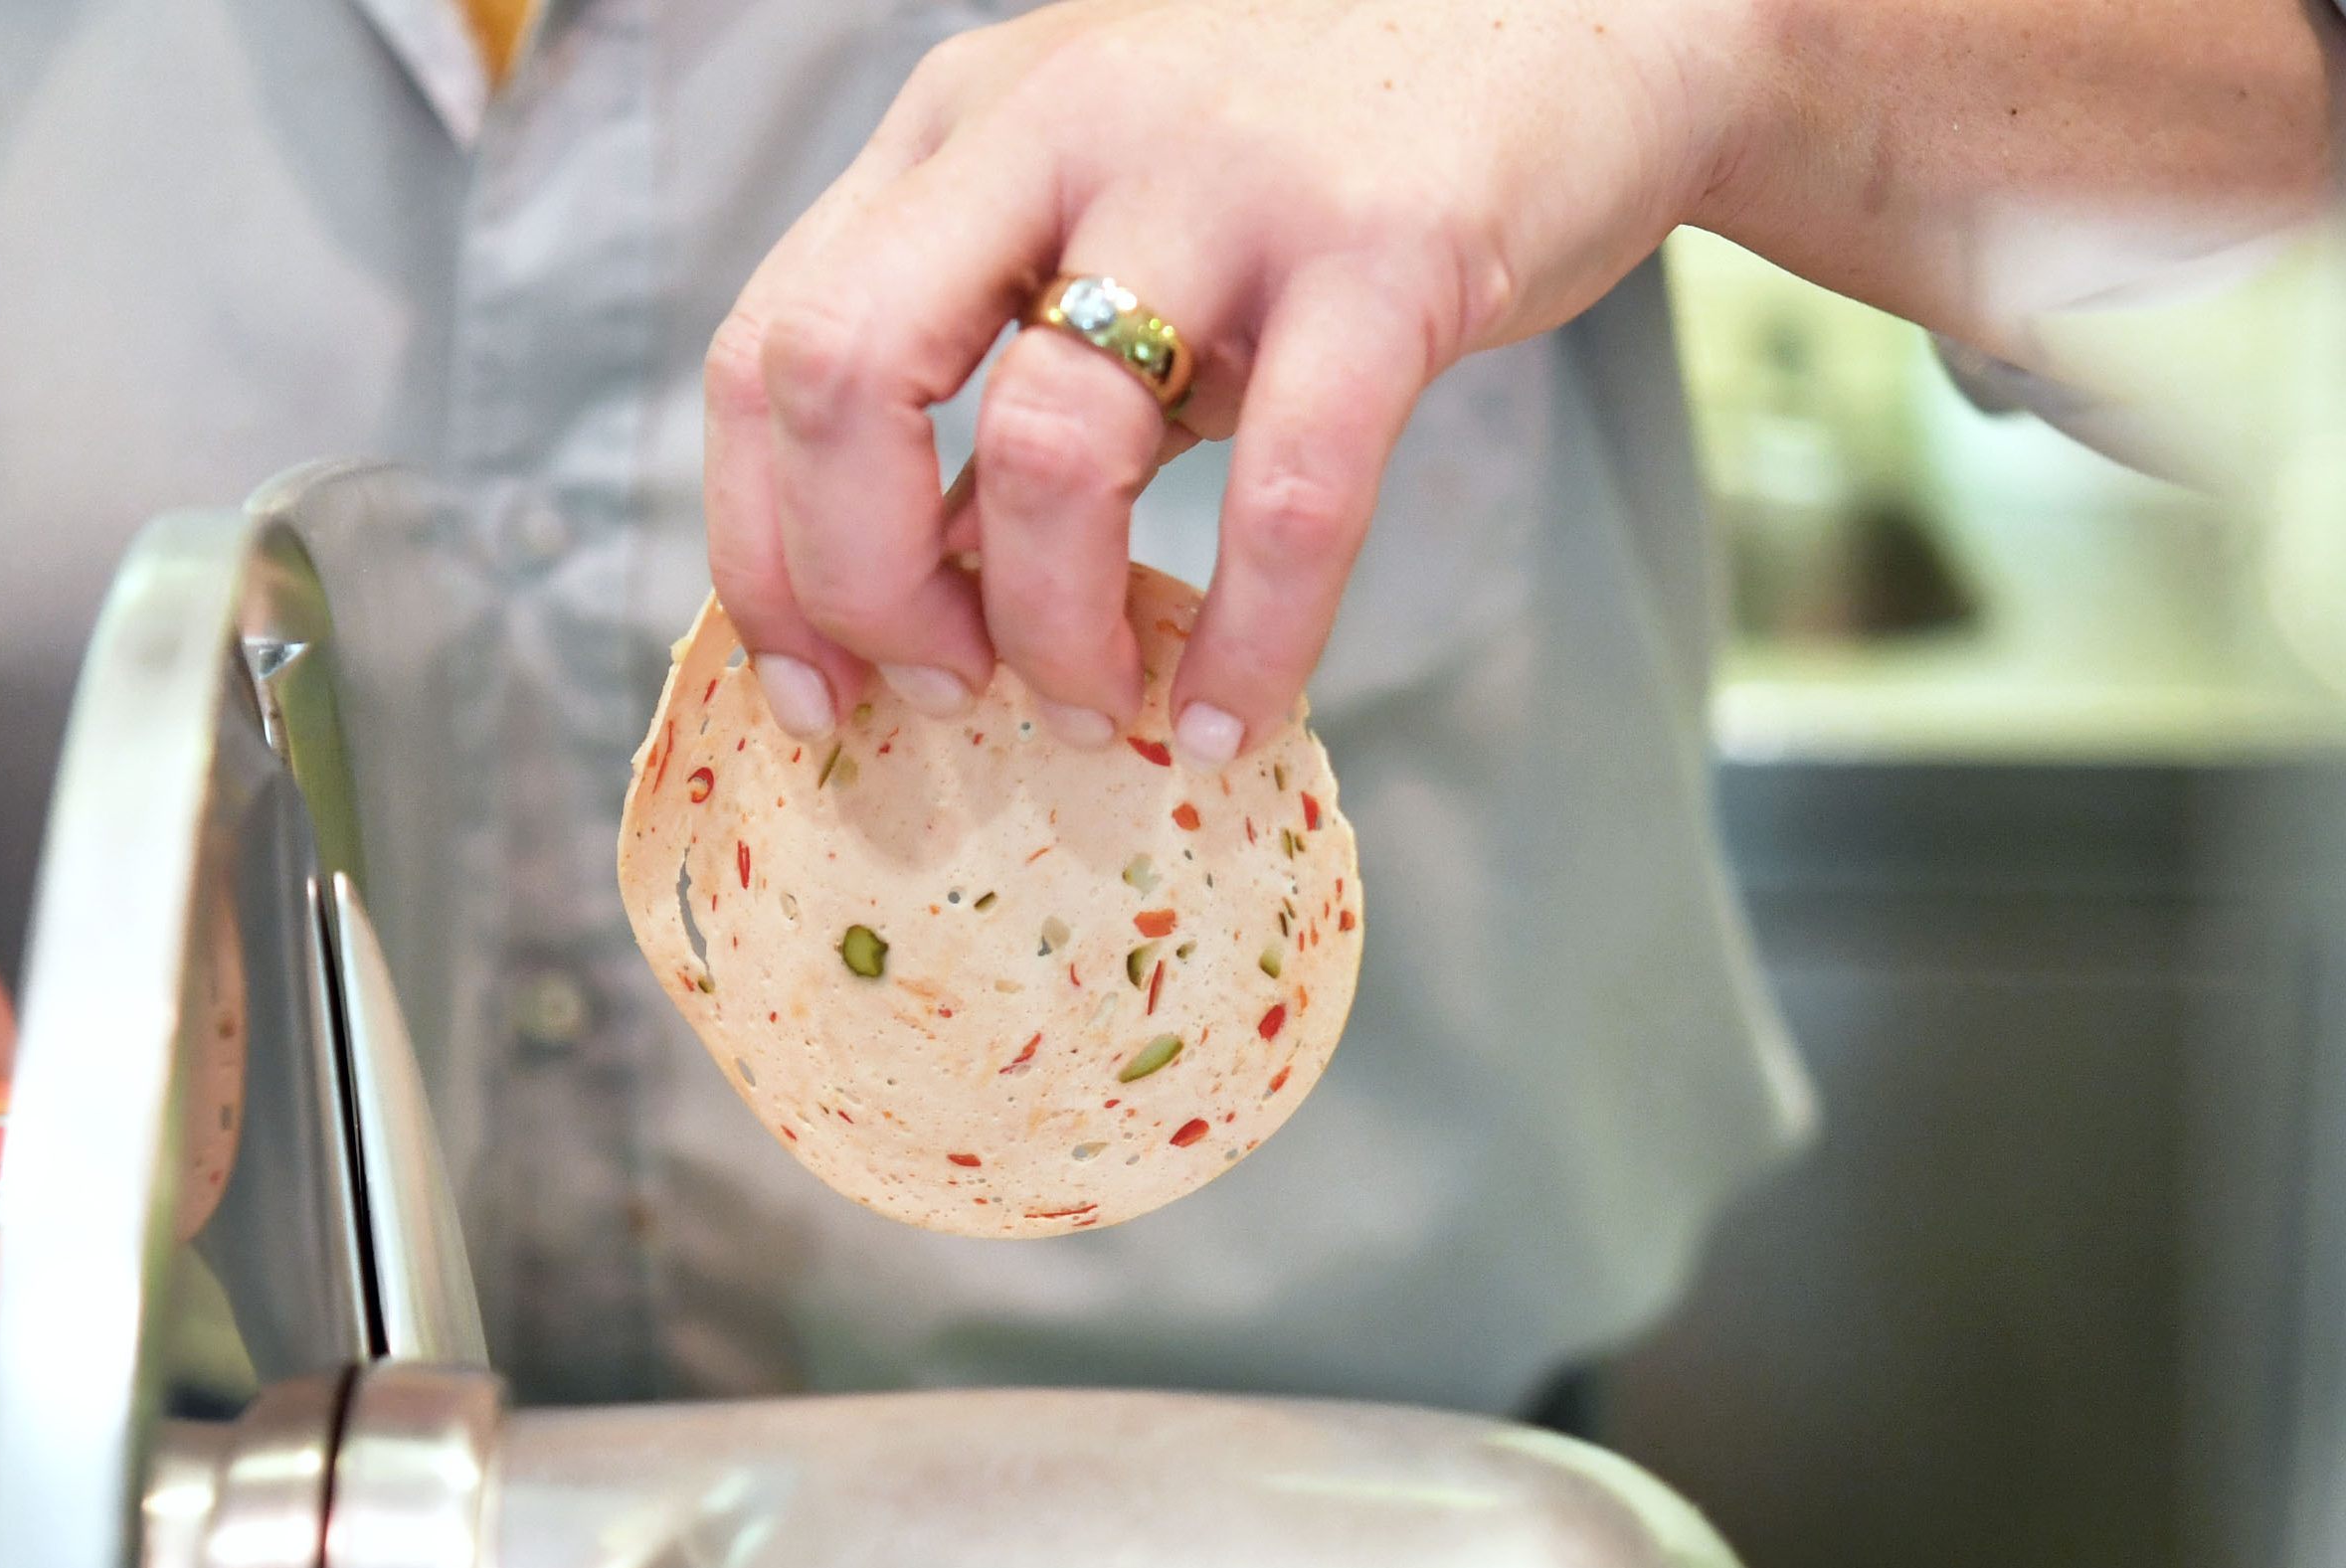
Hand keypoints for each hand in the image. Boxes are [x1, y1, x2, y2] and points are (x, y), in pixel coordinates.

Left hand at [705, 0, 1741, 762]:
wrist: (1585, 14)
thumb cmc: (1320, 163)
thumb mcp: (1111, 225)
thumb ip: (1001, 374)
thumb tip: (911, 592)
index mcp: (958, 132)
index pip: (768, 349)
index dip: (760, 550)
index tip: (815, 685)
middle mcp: (1052, 127)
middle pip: (844, 381)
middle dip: (864, 588)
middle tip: (944, 690)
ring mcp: (1216, 176)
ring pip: (1050, 453)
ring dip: (1054, 636)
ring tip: (1102, 708)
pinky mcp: (1383, 244)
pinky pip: (1285, 495)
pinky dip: (1250, 643)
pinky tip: (1236, 720)